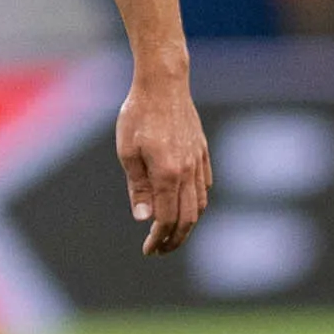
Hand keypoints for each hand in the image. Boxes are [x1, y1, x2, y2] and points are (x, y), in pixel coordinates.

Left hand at [116, 73, 209, 255]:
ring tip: (173, 234)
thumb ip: (138, 188)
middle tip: (160, 250)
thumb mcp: (127, 152)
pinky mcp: (203, 151)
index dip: (158, 239)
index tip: (148, 250)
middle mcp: (188, 171)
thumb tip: (144, 219)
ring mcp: (199, 161)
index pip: (166, 219)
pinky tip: (187, 205)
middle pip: (188, 218)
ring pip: (200, 204)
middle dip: (175, 240)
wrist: (163, 83)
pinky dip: (198, 203)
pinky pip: (205, 185)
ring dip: (188, 225)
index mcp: (168, 174)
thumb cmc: (138, 115)